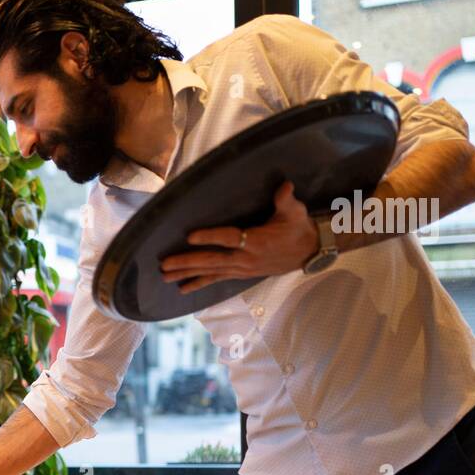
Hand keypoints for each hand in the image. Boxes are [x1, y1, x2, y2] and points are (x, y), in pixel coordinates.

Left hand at [159, 180, 318, 292]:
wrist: (310, 251)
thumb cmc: (299, 227)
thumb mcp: (295, 211)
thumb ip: (286, 200)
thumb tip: (285, 186)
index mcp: (256, 242)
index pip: (229, 238)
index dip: (209, 237)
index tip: (189, 236)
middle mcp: (245, 259)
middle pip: (212, 261)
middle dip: (186, 262)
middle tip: (164, 264)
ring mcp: (242, 269)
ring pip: (210, 272)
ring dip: (186, 274)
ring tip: (165, 276)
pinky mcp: (241, 273)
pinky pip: (216, 279)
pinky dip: (198, 283)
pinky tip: (182, 288)